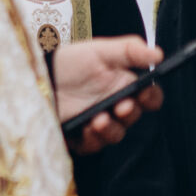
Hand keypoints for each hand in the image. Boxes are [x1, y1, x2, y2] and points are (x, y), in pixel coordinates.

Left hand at [53, 36, 162, 152]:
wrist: (36, 76)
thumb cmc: (68, 62)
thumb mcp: (99, 50)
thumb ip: (130, 50)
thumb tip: (158, 55)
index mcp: (123, 84)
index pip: (148, 97)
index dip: (151, 97)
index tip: (145, 93)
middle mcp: (113, 105)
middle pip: (133, 117)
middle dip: (129, 113)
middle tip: (121, 107)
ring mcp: (97, 122)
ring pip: (116, 135)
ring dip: (111, 129)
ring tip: (99, 119)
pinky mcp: (80, 136)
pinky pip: (93, 146)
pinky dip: (92, 140)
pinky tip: (85, 128)